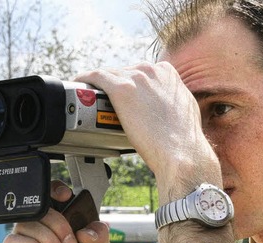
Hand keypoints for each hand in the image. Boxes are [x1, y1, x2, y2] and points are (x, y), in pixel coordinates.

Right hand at [0, 181, 111, 242]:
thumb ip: (101, 237)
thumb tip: (88, 225)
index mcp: (61, 230)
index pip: (52, 200)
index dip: (56, 191)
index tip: (66, 197)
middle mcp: (41, 235)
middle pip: (40, 208)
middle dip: (59, 223)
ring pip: (27, 223)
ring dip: (48, 238)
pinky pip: (13, 241)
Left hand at [75, 62, 221, 199]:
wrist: (180, 152)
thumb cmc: (182, 139)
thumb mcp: (183, 109)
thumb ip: (170, 101)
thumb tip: (161, 107)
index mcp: (167, 73)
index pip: (139, 73)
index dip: (129, 85)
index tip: (123, 95)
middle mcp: (152, 71)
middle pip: (123, 73)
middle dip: (114, 86)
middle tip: (104, 102)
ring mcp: (136, 78)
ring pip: (109, 75)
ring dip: (99, 85)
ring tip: (89, 98)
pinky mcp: (121, 89)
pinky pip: (97, 77)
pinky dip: (86, 79)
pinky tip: (79, 83)